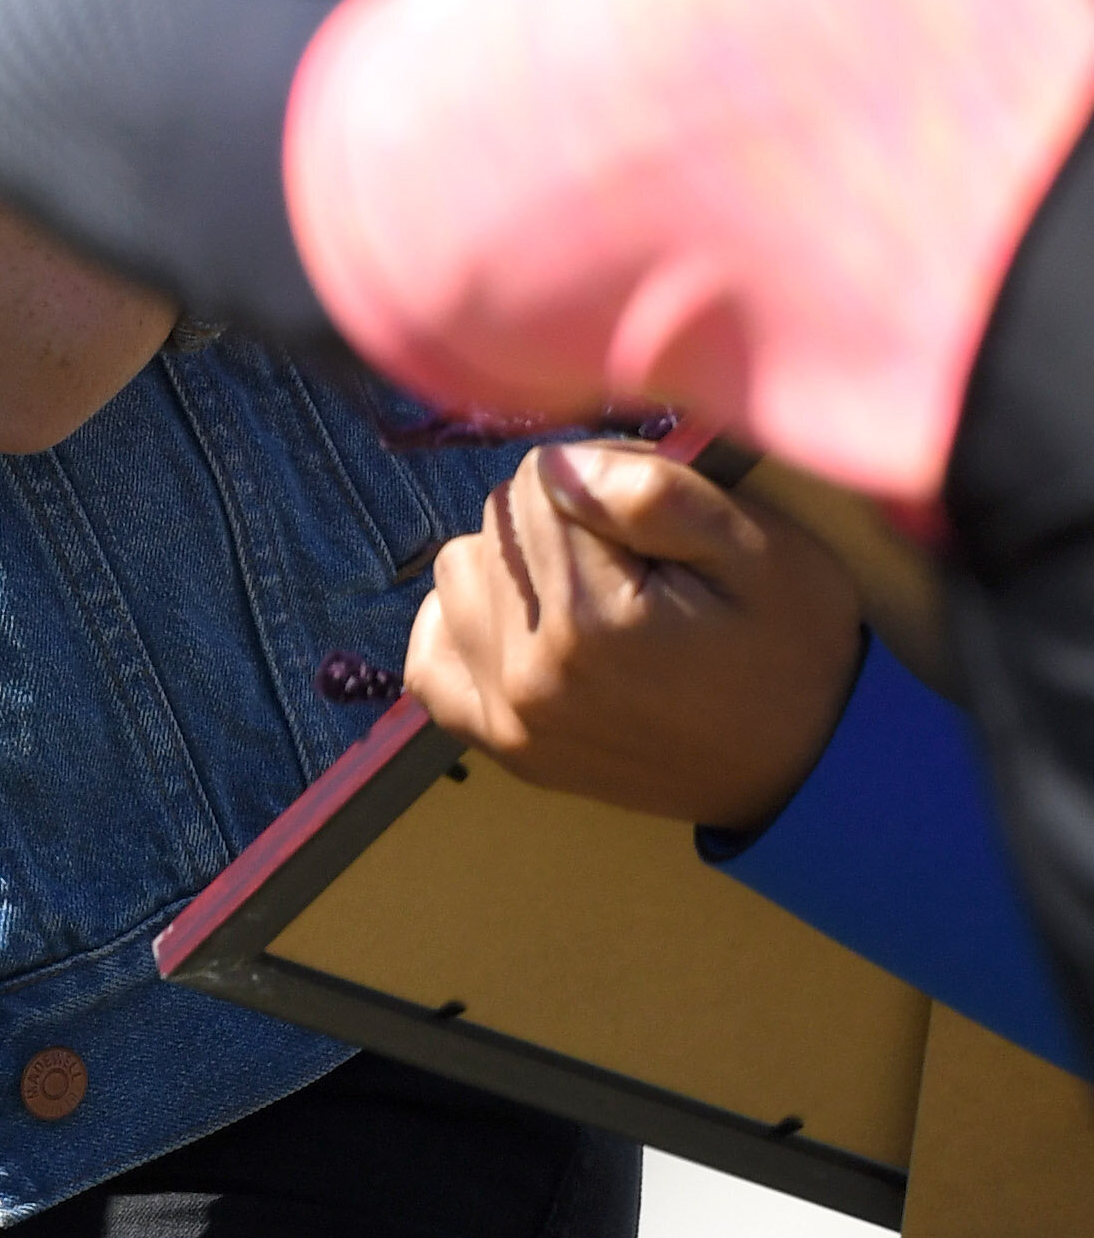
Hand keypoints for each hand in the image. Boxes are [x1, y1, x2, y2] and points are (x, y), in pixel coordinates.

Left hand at [403, 441, 864, 835]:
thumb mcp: (759, 549)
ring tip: (592, 597)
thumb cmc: (790, 650)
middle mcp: (528, 676)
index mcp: (588, 620)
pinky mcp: (504, 749)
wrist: (807, 770)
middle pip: (496, 521)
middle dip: (557, 521)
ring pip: (458, 573)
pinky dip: (467, 627)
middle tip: (635, 564)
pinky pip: (431, 656)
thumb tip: (559, 467)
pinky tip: (528, 627)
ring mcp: (508, 720)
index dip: (600, 480)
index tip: (654, 522)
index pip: (539, 478)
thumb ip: (651, 492)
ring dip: (513, 568)